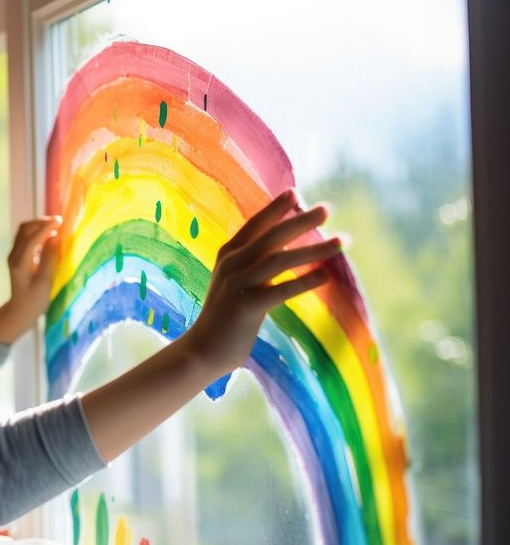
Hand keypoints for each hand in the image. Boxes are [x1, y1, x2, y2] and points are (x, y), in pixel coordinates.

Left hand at [0, 216, 61, 344]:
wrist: (20, 310)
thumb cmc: (35, 300)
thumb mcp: (45, 282)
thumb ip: (50, 258)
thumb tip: (55, 237)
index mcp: (20, 263)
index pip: (32, 238)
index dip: (47, 227)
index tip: (61, 221)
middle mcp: (13, 256)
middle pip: (25, 229)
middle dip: (42, 222)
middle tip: (59, 222)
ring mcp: (13, 255)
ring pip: (24, 231)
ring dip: (39, 225)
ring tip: (55, 226)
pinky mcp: (17, 255)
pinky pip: (25, 236)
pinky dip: (37, 231)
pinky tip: (49, 235)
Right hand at [182, 189, 342, 376]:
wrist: (201, 351)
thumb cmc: (224, 319)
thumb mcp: (235, 284)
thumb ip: (253, 266)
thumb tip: (283, 252)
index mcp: (228, 255)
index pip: (255, 225)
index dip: (275, 208)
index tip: (296, 193)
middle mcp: (231, 264)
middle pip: (271, 236)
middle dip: (301, 221)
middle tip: (327, 208)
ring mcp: (237, 284)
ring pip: (280, 259)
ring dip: (314, 249)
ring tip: (342, 242)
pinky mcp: (245, 307)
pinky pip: (280, 291)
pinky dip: (304, 282)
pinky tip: (325, 276)